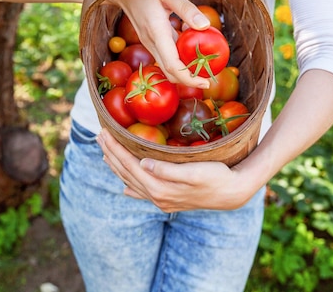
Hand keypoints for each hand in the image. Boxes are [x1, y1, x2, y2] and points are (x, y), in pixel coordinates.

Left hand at [97, 128, 253, 212]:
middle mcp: (156, 196)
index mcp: (159, 188)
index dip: (115, 148)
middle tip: (99, 136)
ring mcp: (161, 200)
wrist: (232, 193)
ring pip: (131, 182)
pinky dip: (131, 186)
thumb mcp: (194, 171)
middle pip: (126, 173)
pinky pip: (143, 193)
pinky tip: (125, 187)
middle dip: (111, 154)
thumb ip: (167, 170)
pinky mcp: (168, 200)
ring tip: (106, 154)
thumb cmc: (216, 177)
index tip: (104, 133)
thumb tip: (143, 164)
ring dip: (117, 167)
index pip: (129, 165)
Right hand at [108, 0, 211, 88]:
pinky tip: (193, 52)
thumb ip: (187, 9)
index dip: (189, 79)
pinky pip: (166, 57)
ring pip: (167, 67)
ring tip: (204, 68)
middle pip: (169, 72)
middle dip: (189, 81)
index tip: (205, 83)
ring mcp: (149, 43)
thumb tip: (206, 26)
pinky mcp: (151, 41)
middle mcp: (151, 42)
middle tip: (209, 79)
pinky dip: (180, 60)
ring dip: (184, 72)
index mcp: (156, 32)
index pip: (172, 65)